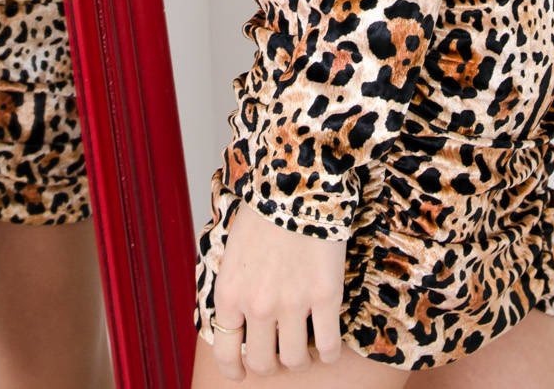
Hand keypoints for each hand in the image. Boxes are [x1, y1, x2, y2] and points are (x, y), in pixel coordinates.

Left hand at [209, 200, 347, 378]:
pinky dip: (327, 352)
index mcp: (230, 293)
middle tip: (280, 351)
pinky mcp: (324, 297)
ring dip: (299, 358)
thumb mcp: (233, 252)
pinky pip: (327, 345)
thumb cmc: (264, 211)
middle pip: (263, 363)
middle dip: (271, 363)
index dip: (235, 370)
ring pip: (294, 360)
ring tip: (305, 344)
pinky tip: (327, 345)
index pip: (225, 352)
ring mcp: (292, 304)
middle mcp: (257, 305)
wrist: (296, 183)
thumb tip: (237, 319)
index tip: (242, 373)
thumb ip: (234, 288)